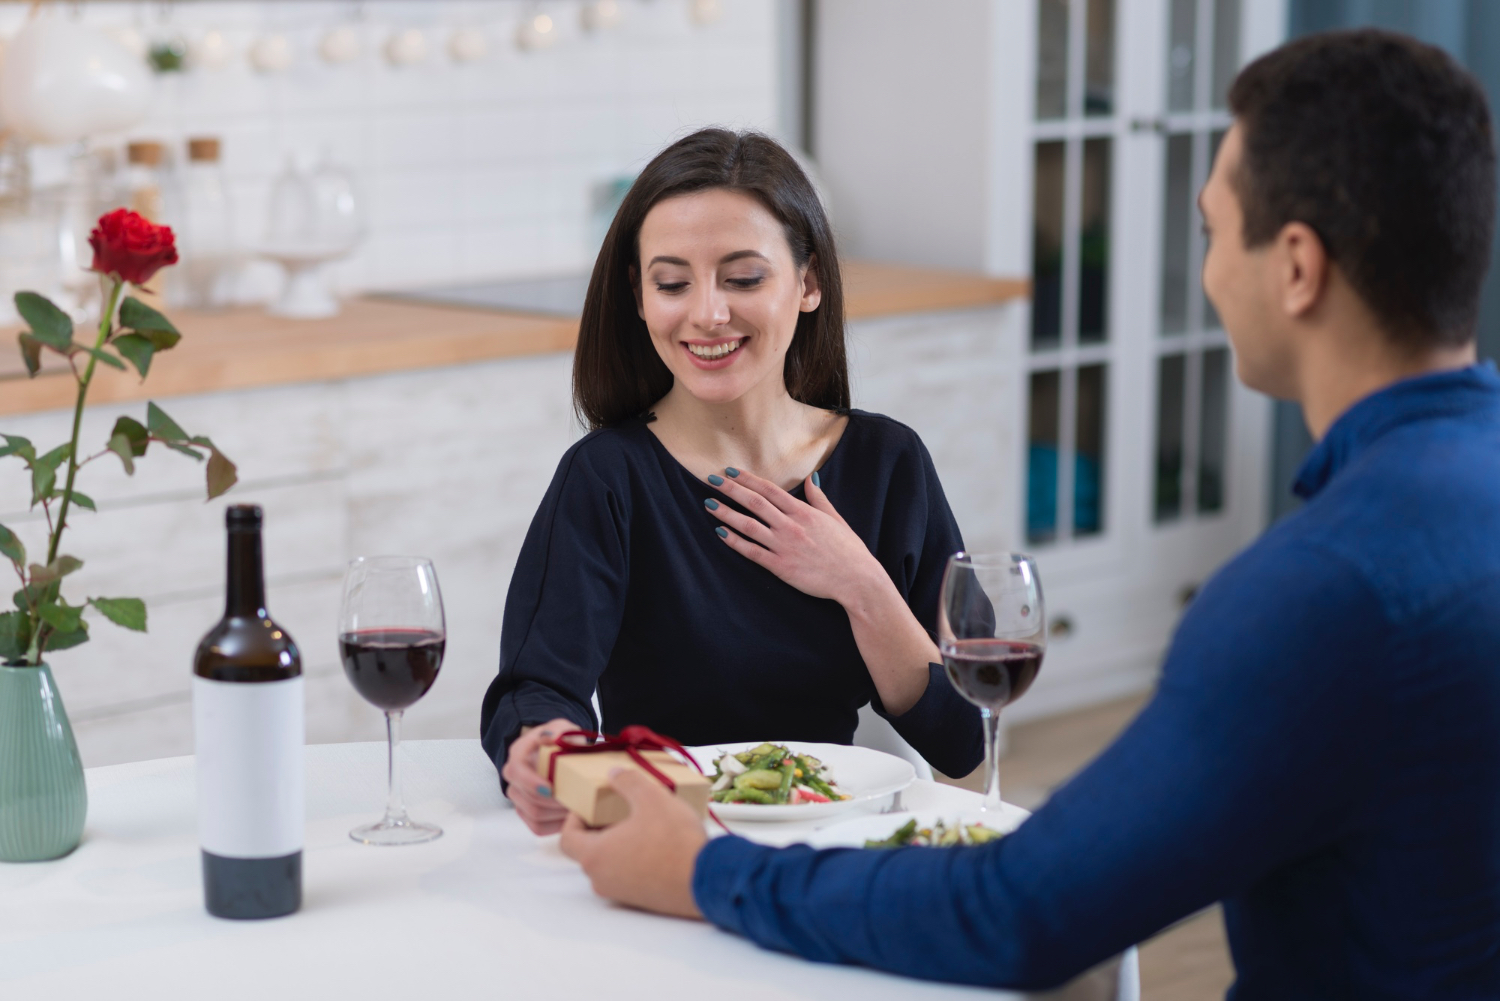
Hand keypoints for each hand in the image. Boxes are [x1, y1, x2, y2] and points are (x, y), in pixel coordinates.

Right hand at [501, 717, 577, 834]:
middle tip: (577, 801)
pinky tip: (571, 818)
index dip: (531, 783)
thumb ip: (558, 731)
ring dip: (557, 815)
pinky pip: (537, 827)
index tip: (551, 789)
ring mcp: (519, 796)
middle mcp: (514, 776)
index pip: (517, 771)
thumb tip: (549, 737)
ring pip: (533, 815)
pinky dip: (556, 826)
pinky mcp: (527, 812)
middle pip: (526, 799)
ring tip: (578, 809)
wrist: (562, 752)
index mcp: (519, 754)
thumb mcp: (563, 729)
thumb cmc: (563, 740)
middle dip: (553, 803)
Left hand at [559, 768, 707, 918]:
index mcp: (595, 855)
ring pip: (608, 865)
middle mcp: (602, 879)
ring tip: (640, 827)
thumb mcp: (652, 798)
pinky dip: (633, 862)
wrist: (705, 879)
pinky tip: (657, 847)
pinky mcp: (640, 901)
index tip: (588, 808)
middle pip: (588, 851)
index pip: (568, 838)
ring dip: (617, 846)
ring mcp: (620, 894)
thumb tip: (614, 774)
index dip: (574, 819)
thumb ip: (628, 781)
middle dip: (599, 830)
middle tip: (617, 812)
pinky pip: (626, 878)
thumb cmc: (674, 842)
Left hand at [705, 468, 883, 603]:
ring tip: (709, 504)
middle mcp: (791, 526)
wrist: (856, 579)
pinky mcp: (781, 566)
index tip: (731, 471)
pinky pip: (752, 552)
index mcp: (804, 512)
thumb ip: (819, 499)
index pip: (770, 490)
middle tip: (711, 480)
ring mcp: (784, 546)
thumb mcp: (836, 519)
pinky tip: (720, 532)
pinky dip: (735, 541)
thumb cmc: (849, 550)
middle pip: (754, 503)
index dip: (748, 479)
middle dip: (731, 490)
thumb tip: (811, 479)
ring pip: (748, 525)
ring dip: (726, 513)